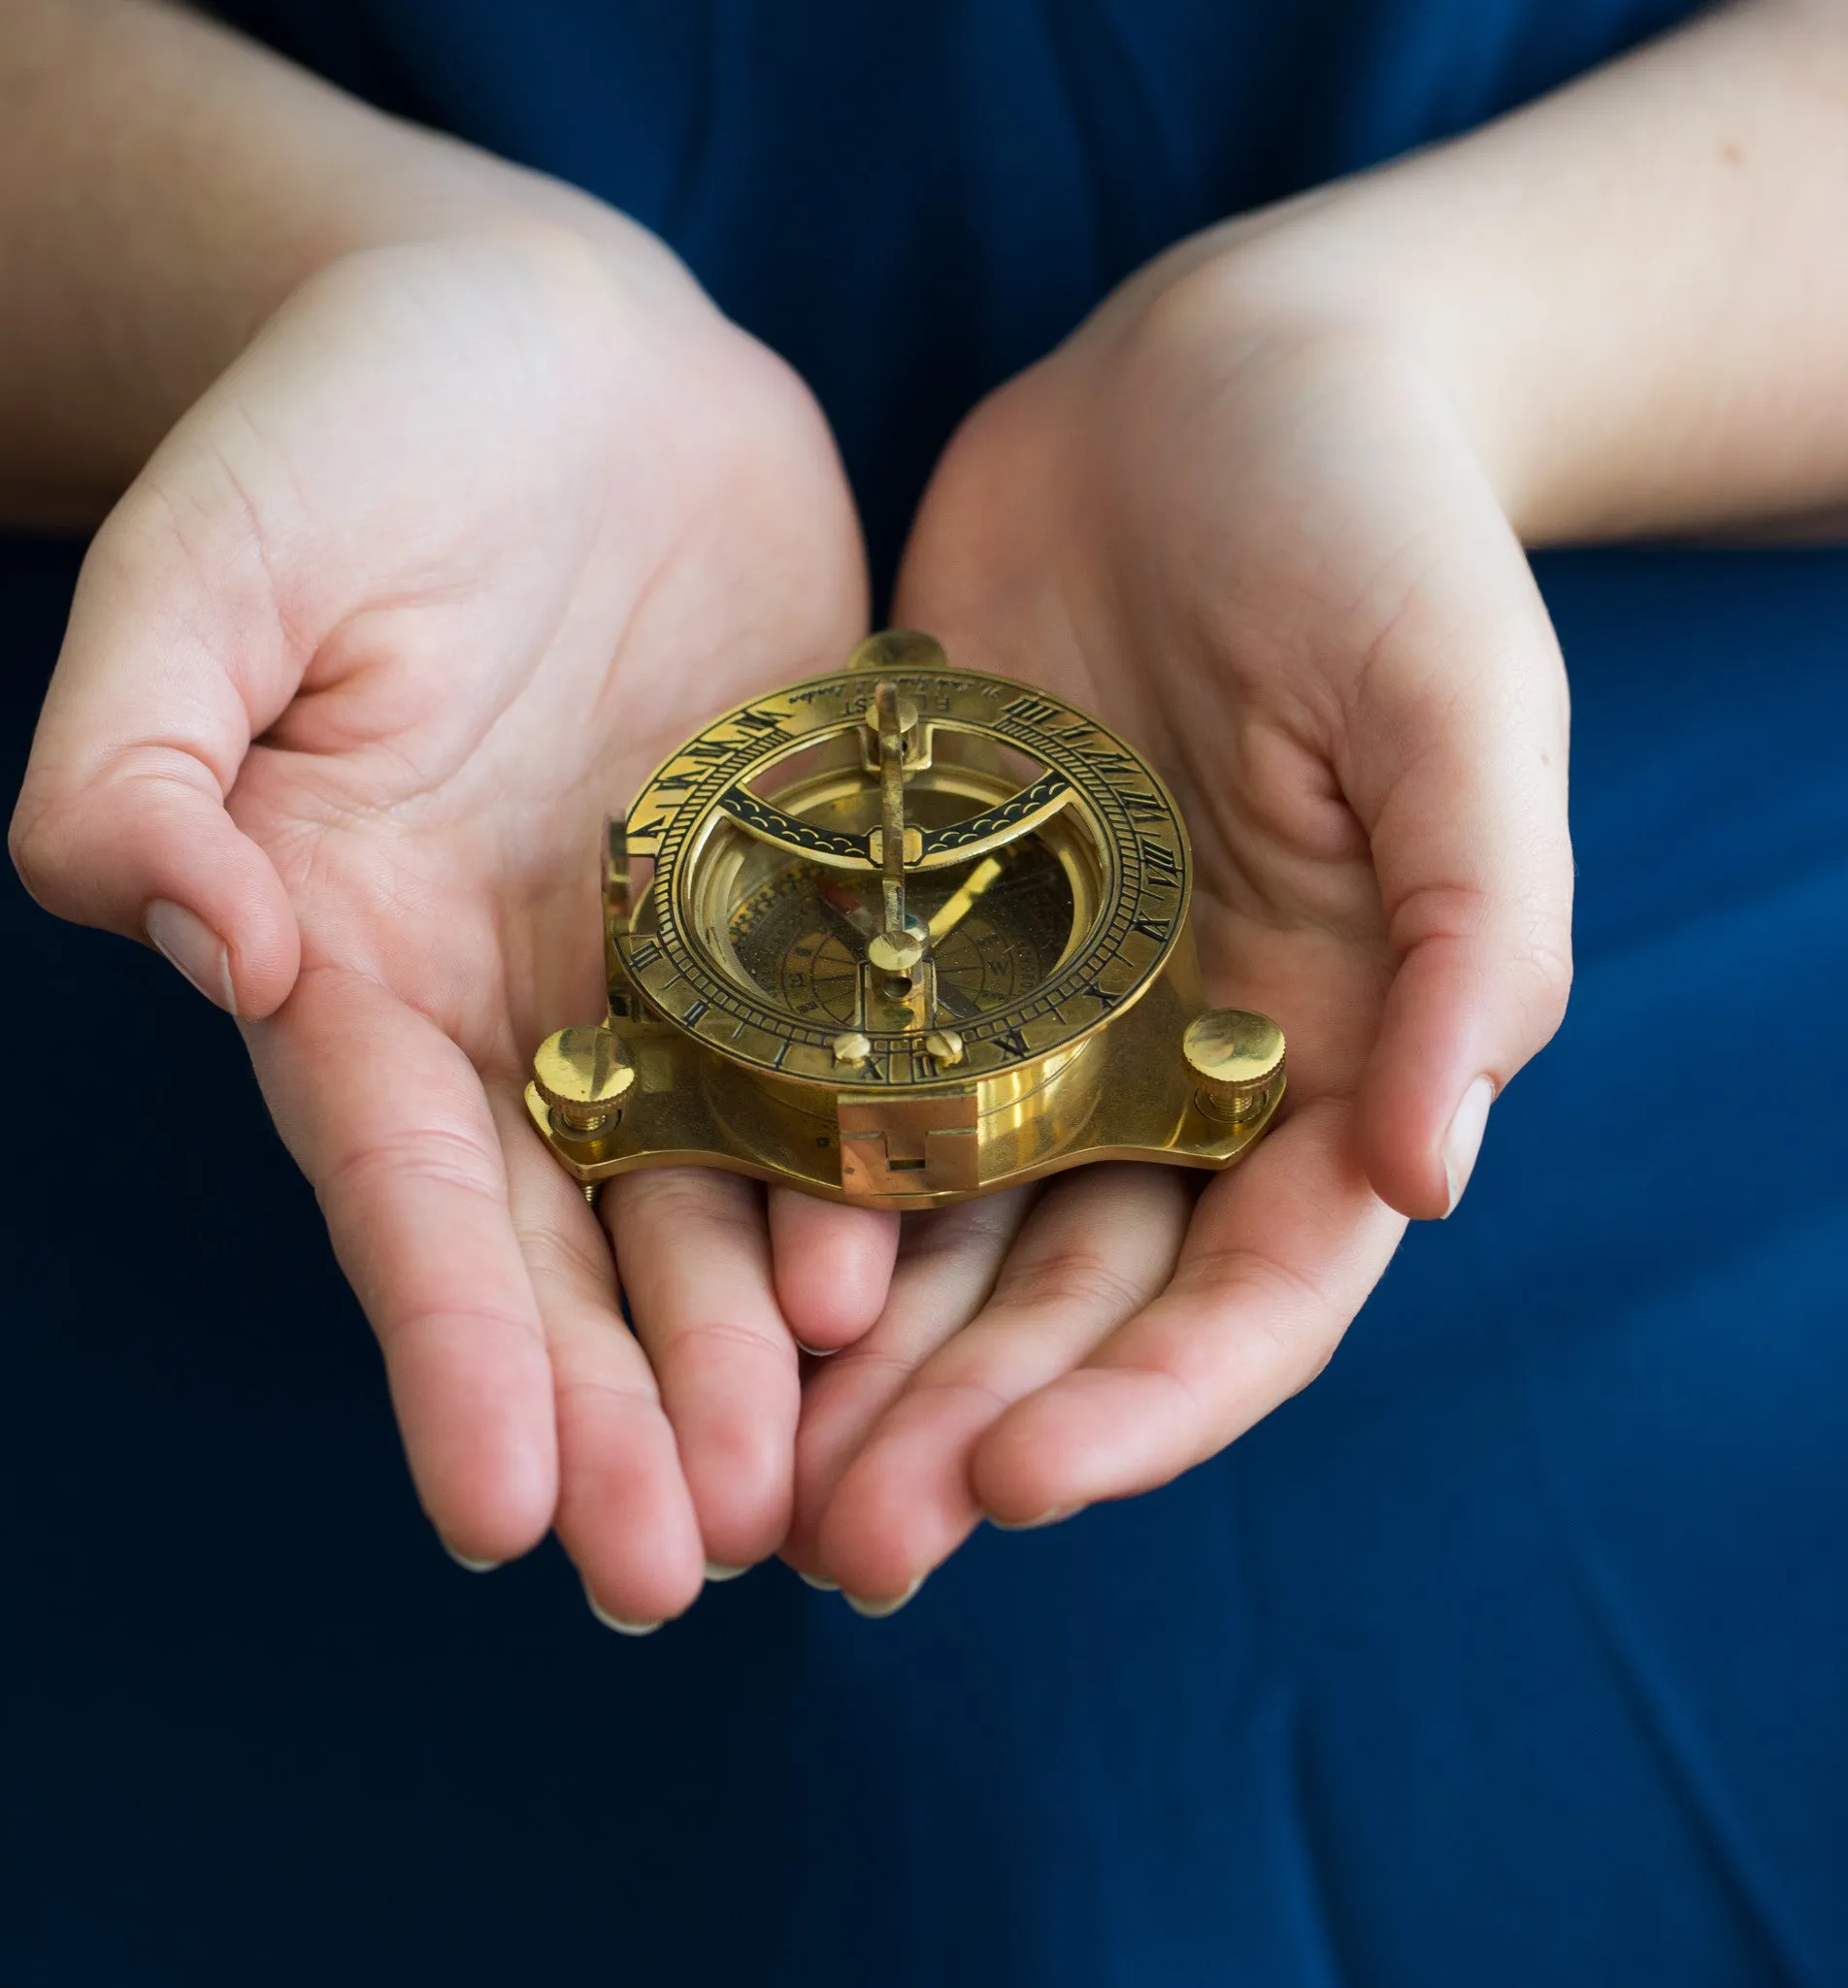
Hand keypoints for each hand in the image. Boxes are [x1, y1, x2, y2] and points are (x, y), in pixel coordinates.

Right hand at [9, 212, 897, 1622]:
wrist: (553, 351)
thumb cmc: (351, 425)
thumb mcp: (210, 563)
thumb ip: (146, 753)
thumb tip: (187, 935)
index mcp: (351, 949)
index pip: (395, 1181)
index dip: (443, 1345)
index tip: (493, 1511)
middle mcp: (508, 999)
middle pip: (558, 1239)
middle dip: (609, 1406)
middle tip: (673, 1568)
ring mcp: (660, 966)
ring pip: (706, 1193)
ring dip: (746, 1351)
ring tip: (803, 1495)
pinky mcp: (792, 908)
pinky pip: (839, 1064)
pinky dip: (868, 1181)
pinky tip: (914, 1292)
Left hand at [787, 240, 1573, 1602]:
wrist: (1216, 384)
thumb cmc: (1377, 531)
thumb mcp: (1460, 713)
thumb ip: (1475, 940)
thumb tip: (1432, 1173)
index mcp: (1320, 1057)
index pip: (1245, 1292)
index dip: (1143, 1406)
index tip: (1016, 1486)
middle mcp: (1165, 1068)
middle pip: (1067, 1298)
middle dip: (962, 1426)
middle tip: (836, 1545)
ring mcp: (1025, 1009)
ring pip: (934, 1232)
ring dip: (846, 1365)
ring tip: (738, 1473)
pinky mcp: (904, 928)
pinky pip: (828, 1079)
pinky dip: (766, 1185)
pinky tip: (679, 1269)